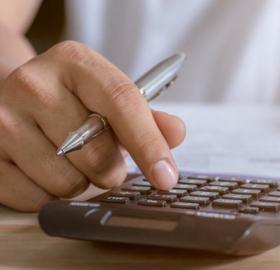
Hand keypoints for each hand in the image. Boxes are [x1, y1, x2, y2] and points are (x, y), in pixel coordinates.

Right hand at [0, 41, 185, 211]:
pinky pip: (36, 199)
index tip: (166, 177)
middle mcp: (33, 84)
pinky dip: (49, 195)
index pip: (123, 103)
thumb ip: (146, 117)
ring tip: (68, 160)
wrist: (8, 96)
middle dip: (111, 169)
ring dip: (80, 182)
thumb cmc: (69, 100)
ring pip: (67, 182)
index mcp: (74, 62)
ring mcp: (2, 119)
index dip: (150, 145)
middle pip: (98, 153)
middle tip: (101, 158)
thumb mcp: (107, 95)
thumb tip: (175, 134)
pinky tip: (43, 170)